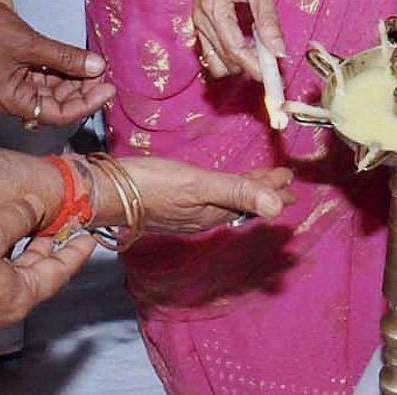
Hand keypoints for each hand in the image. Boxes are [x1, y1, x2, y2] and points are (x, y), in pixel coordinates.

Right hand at [0, 0, 112, 127]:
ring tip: (98, 66)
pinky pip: (49, 75)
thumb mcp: (30, 44)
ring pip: (55, 89)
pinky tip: (83, 61)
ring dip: (77, 79)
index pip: (57, 114)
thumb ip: (65, 57)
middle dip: (83, 90)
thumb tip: (98, 66)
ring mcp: (19, 84)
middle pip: (58, 103)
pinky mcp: (21, 69)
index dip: (85, 103)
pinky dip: (66, 68)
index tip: (107, 89)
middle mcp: (16, 98)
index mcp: (13, 101)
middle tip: (105, 74)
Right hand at [0, 195, 96, 336]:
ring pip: (14, 275)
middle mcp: (6, 307)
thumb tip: (36, 204)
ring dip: (23, 250)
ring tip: (29, 224)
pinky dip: (3, 257)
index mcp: (20, 295)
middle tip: (60, 225)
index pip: (59, 271)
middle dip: (48, 247)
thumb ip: (18, 215)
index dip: (75, 252)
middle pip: (37, 274)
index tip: (88, 238)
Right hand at [106, 157, 291, 232]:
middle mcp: (203, 215)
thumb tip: (278, 207)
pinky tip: (216, 189)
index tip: (290, 181)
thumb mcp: (198, 184)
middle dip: (263, 191)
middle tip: (283, 183)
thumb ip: (237, 191)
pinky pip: (210, 198)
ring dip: (245, 190)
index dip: (271, 189)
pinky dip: (224, 190)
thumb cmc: (150, 185)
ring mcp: (187, 211)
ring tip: (258, 183)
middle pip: (241, 200)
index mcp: (213, 211)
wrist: (106, 192)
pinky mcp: (172, 204)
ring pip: (227, 200)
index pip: (251, 199)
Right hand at [187, 0, 284, 83]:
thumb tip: (279, 51)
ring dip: (235, 63)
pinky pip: (209, 49)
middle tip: (270, 62)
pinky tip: (244, 41)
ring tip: (256, 51)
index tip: (273, 75)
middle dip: (247, 67)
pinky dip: (226, 53)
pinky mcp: (197, 20)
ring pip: (213, 61)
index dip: (254, 67)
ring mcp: (196, 21)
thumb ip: (268, 20)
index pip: (235, 51)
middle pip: (223, 62)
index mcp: (215, 11)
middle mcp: (201, 20)